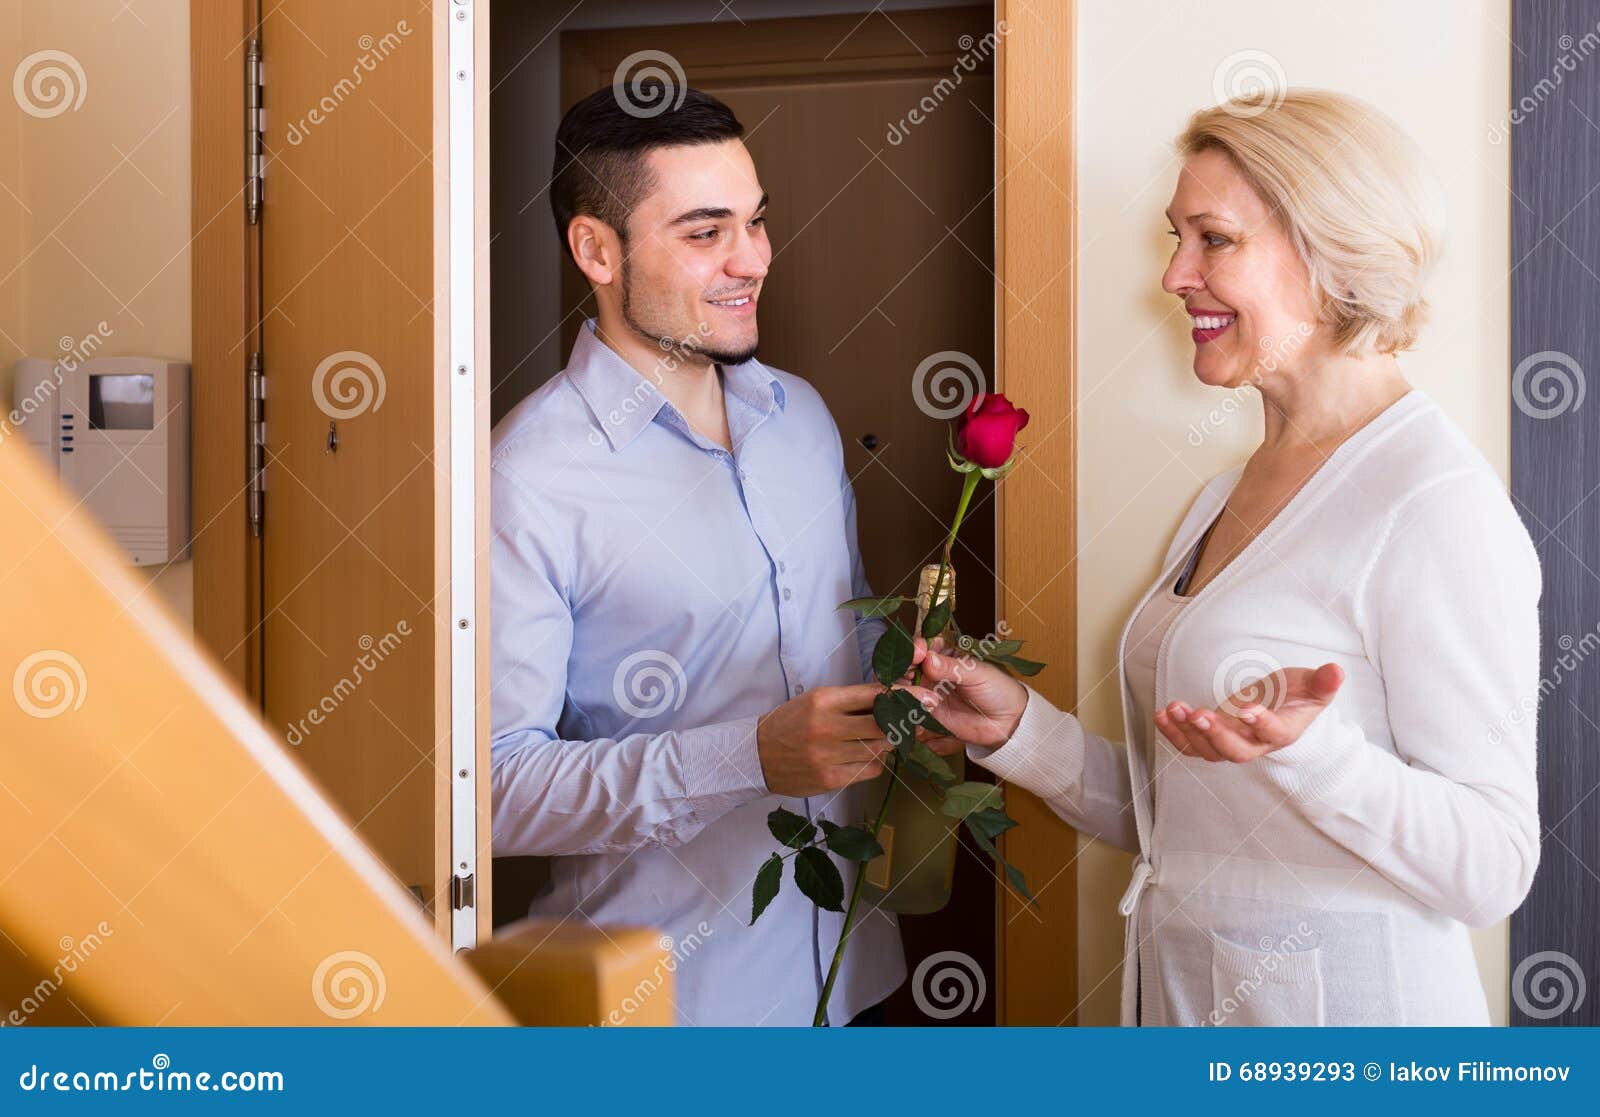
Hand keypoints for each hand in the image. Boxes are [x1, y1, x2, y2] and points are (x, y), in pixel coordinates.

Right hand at [757, 683, 957, 796]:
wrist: (756, 755)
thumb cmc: (790, 723)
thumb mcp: (816, 701)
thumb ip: (851, 700)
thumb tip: (893, 698)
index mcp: (824, 701)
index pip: (875, 695)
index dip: (905, 696)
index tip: (926, 696)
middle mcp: (827, 727)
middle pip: (884, 724)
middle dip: (907, 721)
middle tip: (919, 719)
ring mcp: (828, 755)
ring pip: (879, 748)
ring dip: (888, 743)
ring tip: (886, 737)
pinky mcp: (829, 779)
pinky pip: (868, 770)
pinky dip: (874, 762)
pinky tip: (865, 756)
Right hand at [897, 636, 1028, 748]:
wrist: (1008, 722)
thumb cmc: (998, 689)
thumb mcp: (978, 674)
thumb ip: (952, 667)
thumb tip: (928, 659)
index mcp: (944, 653)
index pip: (921, 645)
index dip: (914, 647)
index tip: (918, 653)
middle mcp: (930, 671)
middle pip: (904, 665)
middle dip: (903, 669)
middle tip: (911, 676)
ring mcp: (926, 692)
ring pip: (902, 686)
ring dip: (904, 690)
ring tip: (924, 696)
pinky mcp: (926, 713)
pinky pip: (909, 708)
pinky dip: (908, 708)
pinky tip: (921, 709)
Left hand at [1154, 663, 1343, 761]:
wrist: (1278, 707)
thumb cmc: (1295, 696)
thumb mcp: (1310, 685)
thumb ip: (1322, 682)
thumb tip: (1337, 671)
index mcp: (1282, 731)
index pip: (1274, 734)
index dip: (1261, 724)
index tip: (1248, 710)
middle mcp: (1255, 743)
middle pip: (1236, 753)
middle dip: (1215, 735)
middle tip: (1198, 714)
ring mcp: (1231, 743)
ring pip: (1208, 751)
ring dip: (1187, 732)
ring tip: (1173, 707)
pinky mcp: (1212, 739)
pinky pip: (1190, 747)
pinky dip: (1173, 734)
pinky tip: (1161, 715)